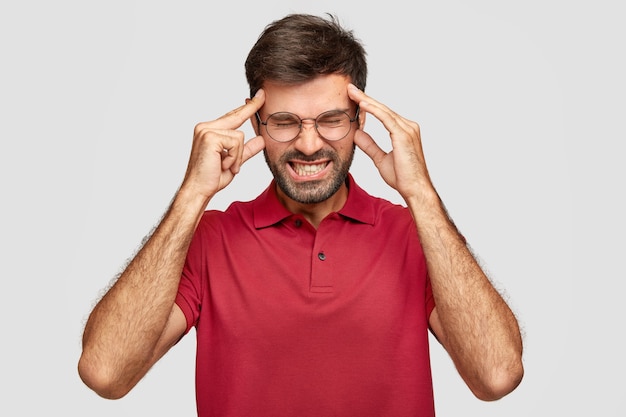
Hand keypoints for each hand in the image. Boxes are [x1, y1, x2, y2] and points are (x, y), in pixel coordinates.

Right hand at [182, 90, 265, 199]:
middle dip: (251, 108)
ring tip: (226, 166)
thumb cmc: (212, 177)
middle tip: (262, 94)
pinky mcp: (210, 137)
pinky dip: (234, 157)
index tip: (258, 96)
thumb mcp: (234, 161)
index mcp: (209, 130)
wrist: (199, 190)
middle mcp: (206, 127)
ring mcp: (206, 130)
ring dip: (237, 155)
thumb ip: (246, 149)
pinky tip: (224, 165)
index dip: (246, 107)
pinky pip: (236, 143)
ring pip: (239, 136)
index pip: (232, 116)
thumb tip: (261, 140)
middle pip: (236, 117)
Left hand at [348, 84, 435, 203]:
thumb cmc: (403, 178)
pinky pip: (386, 118)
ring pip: (384, 111)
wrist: (415, 189)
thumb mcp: (381, 159)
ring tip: (352, 92)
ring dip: (367, 101)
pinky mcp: (404, 135)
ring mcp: (408, 129)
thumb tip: (357, 134)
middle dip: (365, 98)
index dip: (368, 105)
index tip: (354, 97)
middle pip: (383, 109)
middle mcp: (408, 127)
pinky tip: (363, 104)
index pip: (383, 114)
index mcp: (404, 131)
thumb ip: (370, 145)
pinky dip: (374, 110)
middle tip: (350, 88)